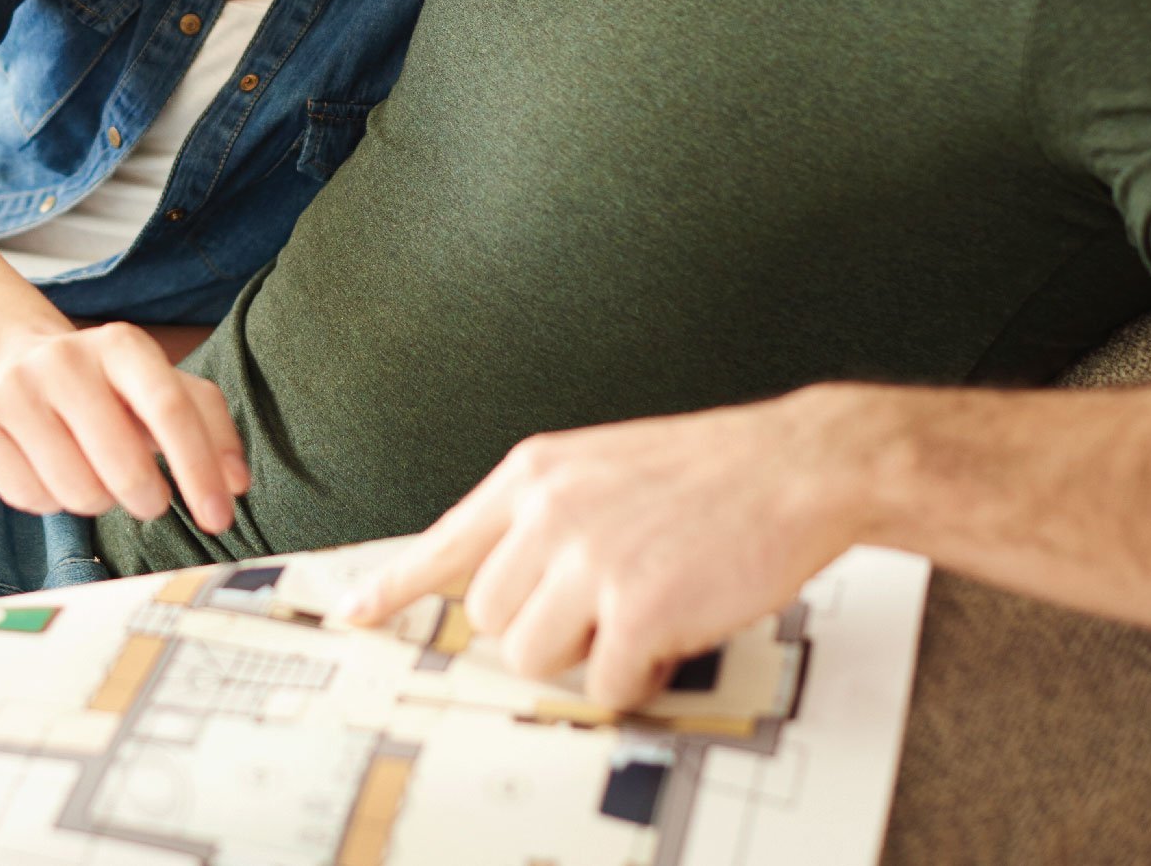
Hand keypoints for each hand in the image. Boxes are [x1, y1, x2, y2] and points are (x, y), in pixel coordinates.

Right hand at [0, 322, 251, 532]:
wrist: (6, 359)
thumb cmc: (102, 388)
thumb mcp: (158, 387)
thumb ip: (207, 426)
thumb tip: (235, 485)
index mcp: (121, 345)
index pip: (170, 410)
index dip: (198, 470)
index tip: (218, 518)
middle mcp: (64, 359)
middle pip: (123, 466)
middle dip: (147, 499)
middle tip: (148, 499)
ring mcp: (11, 387)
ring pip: (76, 492)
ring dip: (96, 500)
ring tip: (90, 471)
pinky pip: (29, 498)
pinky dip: (49, 501)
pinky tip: (47, 469)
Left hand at [338, 389, 870, 709]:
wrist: (796, 467)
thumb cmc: (709, 473)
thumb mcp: (604, 467)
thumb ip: (547, 516)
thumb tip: (504, 585)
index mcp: (535, 474)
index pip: (444, 542)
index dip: (393, 586)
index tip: (355, 613)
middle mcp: (548, 511)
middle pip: (490, 619)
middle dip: (542, 631)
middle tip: (602, 612)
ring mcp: (589, 560)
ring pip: (532, 656)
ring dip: (584, 657)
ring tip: (639, 620)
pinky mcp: (636, 607)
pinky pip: (602, 684)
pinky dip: (635, 679)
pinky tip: (671, 637)